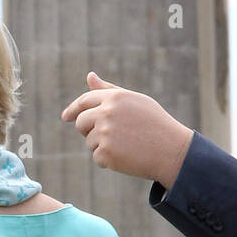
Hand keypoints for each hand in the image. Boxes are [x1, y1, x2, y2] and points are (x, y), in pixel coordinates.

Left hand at [61, 71, 194, 187]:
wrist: (171, 150)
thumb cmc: (154, 124)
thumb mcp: (134, 101)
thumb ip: (109, 90)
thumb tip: (89, 76)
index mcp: (114, 97)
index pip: (84, 101)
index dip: (73, 109)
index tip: (65, 117)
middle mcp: (106, 113)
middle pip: (81, 122)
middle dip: (88, 130)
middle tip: (108, 137)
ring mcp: (104, 133)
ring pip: (89, 142)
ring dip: (102, 146)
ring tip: (126, 146)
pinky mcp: (105, 153)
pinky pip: (97, 157)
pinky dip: (108, 160)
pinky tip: (126, 157)